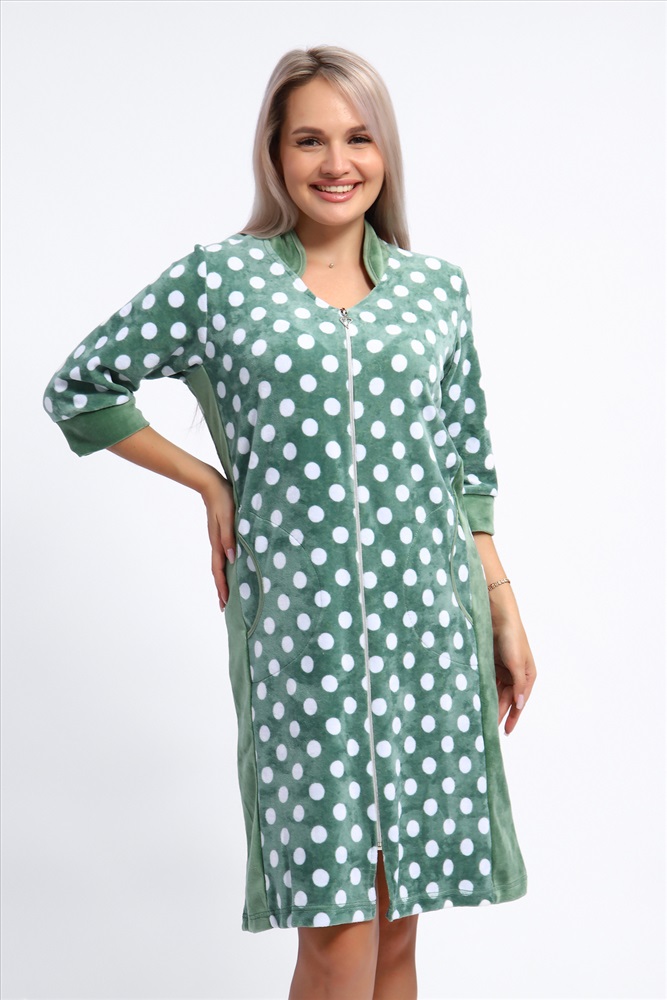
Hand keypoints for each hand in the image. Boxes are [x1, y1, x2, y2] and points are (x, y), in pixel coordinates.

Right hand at [200, 471, 236, 611]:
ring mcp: (217, 539)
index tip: (225, 603)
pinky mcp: (220, 534)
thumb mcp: (228, 517)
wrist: (213, 485)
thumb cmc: (223, 499)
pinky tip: (231, 568)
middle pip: (217, 572)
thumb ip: (229, 537)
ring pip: (220, 565)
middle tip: (224, 607)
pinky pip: (223, 555)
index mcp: (218, 542)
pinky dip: (225, 567)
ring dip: (223, 580)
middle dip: (221, 589)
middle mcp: (216, 544)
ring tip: (226, 593)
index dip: (222, 587)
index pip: (219, 570)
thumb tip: (232, 558)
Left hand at [489, 594, 536, 735]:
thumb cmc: (512, 638)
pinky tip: (478, 700)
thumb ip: (518, 686)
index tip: (506, 731)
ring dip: (491, 703)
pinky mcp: (492, 664)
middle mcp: (516, 675)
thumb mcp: (516, 664)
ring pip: (497, 692)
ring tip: (482, 718)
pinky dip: (484, 691)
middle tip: (489, 728)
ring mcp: (504, 670)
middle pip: (507, 699)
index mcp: (528, 676)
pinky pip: (488, 682)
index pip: (519, 702)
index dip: (513, 717)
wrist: (498, 617)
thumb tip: (520, 705)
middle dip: (499, 712)